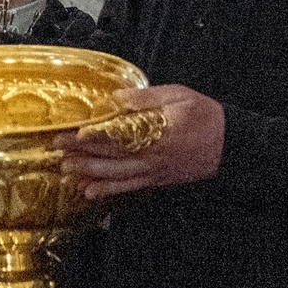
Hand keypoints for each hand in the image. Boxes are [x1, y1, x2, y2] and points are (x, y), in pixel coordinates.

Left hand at [58, 85, 224, 200]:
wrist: (230, 146)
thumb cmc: (205, 117)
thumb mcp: (179, 96)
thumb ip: (146, 97)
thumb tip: (117, 97)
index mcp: (155, 132)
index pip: (116, 135)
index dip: (92, 136)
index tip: (72, 133)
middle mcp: (150, 156)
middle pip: (110, 156)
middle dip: (81, 154)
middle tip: (57, 150)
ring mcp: (153, 171)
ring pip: (115, 176)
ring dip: (89, 174)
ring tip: (66, 170)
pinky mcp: (157, 180)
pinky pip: (128, 187)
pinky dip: (108, 190)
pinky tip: (91, 191)